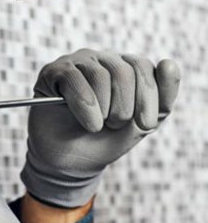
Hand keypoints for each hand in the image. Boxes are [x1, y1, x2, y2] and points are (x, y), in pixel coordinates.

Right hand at [21, 49, 179, 207]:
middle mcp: (101, 60)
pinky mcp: (53, 72)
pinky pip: (74, 79)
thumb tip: (168, 62)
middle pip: (124, 70)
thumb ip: (161, 99)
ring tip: (95, 126)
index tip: (144, 125)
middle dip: (124, 107)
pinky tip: (87, 122)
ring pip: (100, 76)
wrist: (68, 162)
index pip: (144, 66)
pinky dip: (84, 105)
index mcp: (124, 68)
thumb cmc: (103, 141)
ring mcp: (76, 64)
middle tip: (114, 125)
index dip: (148, 97)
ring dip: (102, 110)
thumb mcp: (139, 125)